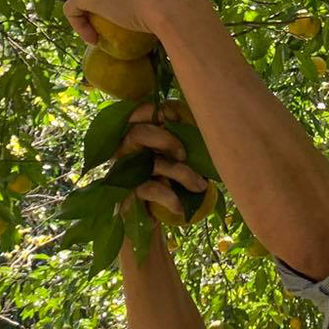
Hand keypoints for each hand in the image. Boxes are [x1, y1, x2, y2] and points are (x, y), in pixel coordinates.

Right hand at [119, 100, 208, 217]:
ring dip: (182, 173)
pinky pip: (151, 190)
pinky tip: (181, 206)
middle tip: (183, 154)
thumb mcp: (171, 157)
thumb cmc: (165, 180)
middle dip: (166, 140)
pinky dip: (170, 197)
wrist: (150, 218)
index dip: (155, 111)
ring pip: (153, 164)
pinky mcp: (128, 195)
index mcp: (135, 135)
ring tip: (200, 185)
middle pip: (139, 134)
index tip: (175, 119)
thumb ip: (178, 140)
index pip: (136, 113)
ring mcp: (124, 173)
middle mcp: (125, 151)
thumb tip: (203, 130)